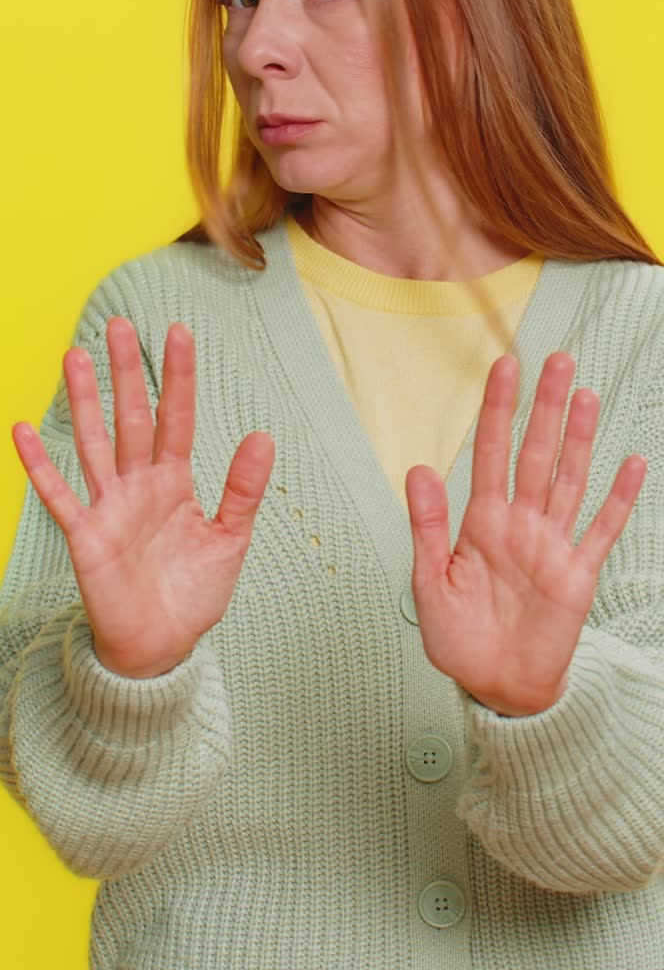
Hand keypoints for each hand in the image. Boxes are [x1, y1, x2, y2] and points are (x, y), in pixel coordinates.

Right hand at [12, 318, 275, 677]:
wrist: (162, 646)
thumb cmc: (194, 593)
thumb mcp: (229, 539)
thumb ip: (243, 490)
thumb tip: (263, 435)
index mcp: (175, 482)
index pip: (176, 418)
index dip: (178, 377)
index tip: (178, 333)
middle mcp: (139, 484)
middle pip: (131, 417)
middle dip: (126, 372)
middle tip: (119, 323)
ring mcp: (109, 506)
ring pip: (94, 442)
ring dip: (83, 401)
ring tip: (74, 355)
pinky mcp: (85, 535)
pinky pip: (59, 495)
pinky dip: (39, 465)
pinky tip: (22, 430)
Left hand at [404, 352, 647, 715]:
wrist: (495, 688)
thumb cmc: (459, 639)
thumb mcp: (430, 583)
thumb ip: (427, 526)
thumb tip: (417, 469)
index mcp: (481, 523)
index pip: (491, 452)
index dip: (498, 410)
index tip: (505, 368)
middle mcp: (520, 524)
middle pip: (536, 454)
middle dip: (545, 407)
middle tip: (557, 360)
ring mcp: (552, 546)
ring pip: (569, 479)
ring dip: (578, 438)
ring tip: (585, 395)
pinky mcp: (577, 575)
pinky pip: (601, 530)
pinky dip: (618, 499)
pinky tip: (631, 464)